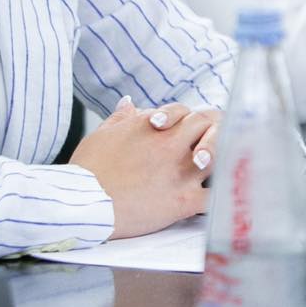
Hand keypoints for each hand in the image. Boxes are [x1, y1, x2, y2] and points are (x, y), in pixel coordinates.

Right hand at [68, 97, 219, 238]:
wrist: (84, 204)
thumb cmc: (88, 171)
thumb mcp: (101, 136)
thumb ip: (120, 119)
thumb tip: (129, 102)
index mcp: (153, 127)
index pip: (184, 112)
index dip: (186, 120)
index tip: (184, 132)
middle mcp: (172, 145)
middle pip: (209, 125)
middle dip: (211, 132)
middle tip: (208, 145)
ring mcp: (181, 172)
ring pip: (221, 155)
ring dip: (222, 159)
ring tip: (218, 167)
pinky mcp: (184, 201)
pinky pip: (216, 195)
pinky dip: (220, 196)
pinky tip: (219, 198)